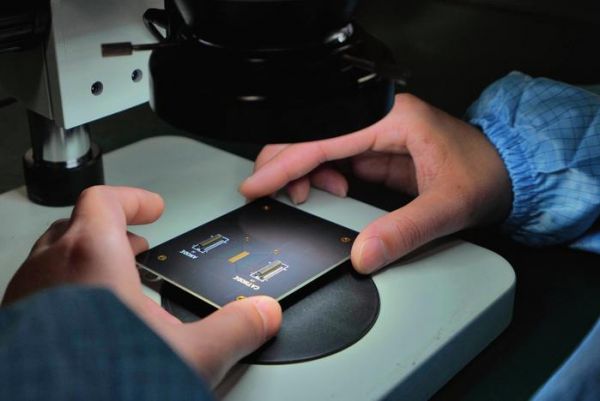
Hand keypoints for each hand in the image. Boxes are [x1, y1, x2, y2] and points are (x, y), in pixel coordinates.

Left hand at [2, 186, 281, 385]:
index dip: (134, 199)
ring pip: (55, 257)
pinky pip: (40, 291)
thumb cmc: (101, 379)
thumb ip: (234, 328)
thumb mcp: (188, 356)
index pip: (105, 200)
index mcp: (91, 257)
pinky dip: (67, 291)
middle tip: (138, 248)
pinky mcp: (17, 325)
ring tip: (116, 284)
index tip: (154, 209)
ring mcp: (27, 296)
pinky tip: (91, 324)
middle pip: (79, 225)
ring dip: (88, 260)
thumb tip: (263, 313)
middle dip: (114, 232)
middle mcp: (50, 268)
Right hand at [240, 94, 511, 272]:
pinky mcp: (376, 152)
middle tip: (265, 193)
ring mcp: (375, 135)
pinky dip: (321, 178)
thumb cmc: (486, 174)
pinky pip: (334, 160)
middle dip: (284, 165)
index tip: (256, 184)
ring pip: (318, 148)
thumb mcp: (446, 207)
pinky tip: (328, 192)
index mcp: (391, 118)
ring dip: (303, 173)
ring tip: (308, 196)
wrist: (509, 174)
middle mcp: (378, 120)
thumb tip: (362, 255)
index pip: (323, 138)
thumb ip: (404, 231)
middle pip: (312, 136)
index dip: (284, 163)